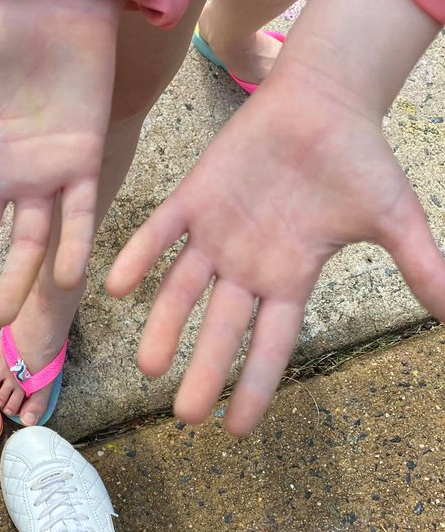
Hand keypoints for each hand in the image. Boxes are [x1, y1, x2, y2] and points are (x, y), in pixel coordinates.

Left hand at [106, 67, 444, 436]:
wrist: (324, 101)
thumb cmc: (359, 160)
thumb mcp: (395, 218)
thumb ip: (422, 266)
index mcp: (290, 278)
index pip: (270, 345)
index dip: (253, 386)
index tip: (236, 430)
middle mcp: (246, 265)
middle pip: (221, 329)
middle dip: (204, 371)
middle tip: (183, 416)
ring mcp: (216, 233)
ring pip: (182, 289)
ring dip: (164, 325)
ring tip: (147, 366)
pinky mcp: (193, 197)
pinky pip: (160, 232)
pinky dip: (139, 255)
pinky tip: (117, 285)